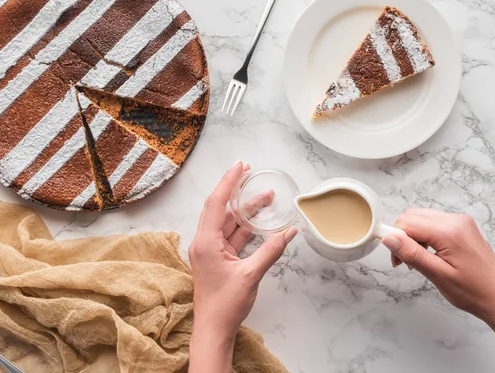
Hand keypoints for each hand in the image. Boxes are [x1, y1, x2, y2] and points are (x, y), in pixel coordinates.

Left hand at [188, 161, 297, 371]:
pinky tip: (261, 221)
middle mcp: (204, 242)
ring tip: (267, 197)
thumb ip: (271, 251)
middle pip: (220, 208)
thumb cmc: (226, 305)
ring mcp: (210, 251)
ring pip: (228, 222)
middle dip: (235, 189)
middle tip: (249, 172)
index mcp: (206, 242)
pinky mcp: (217, 259)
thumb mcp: (251, 275)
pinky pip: (232, 236)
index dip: (229, 182)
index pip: (217, 203)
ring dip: (245, 210)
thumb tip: (289, 232)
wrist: (214, 329)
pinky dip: (245, 227)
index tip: (240, 166)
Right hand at [382, 208, 494, 362]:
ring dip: (412, 236)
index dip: (395, 239)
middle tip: (403, 261)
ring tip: (416, 260)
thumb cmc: (474, 291)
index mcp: (450, 232)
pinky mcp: (461, 227)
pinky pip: (433, 222)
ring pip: (421, 218)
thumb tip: (389, 238)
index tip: (394, 257)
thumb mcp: (438, 275)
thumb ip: (412, 254)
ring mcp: (460, 222)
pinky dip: (423, 235)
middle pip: (412, 216)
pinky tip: (427, 254)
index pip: (408, 223)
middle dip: (402, 236)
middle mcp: (456, 221)